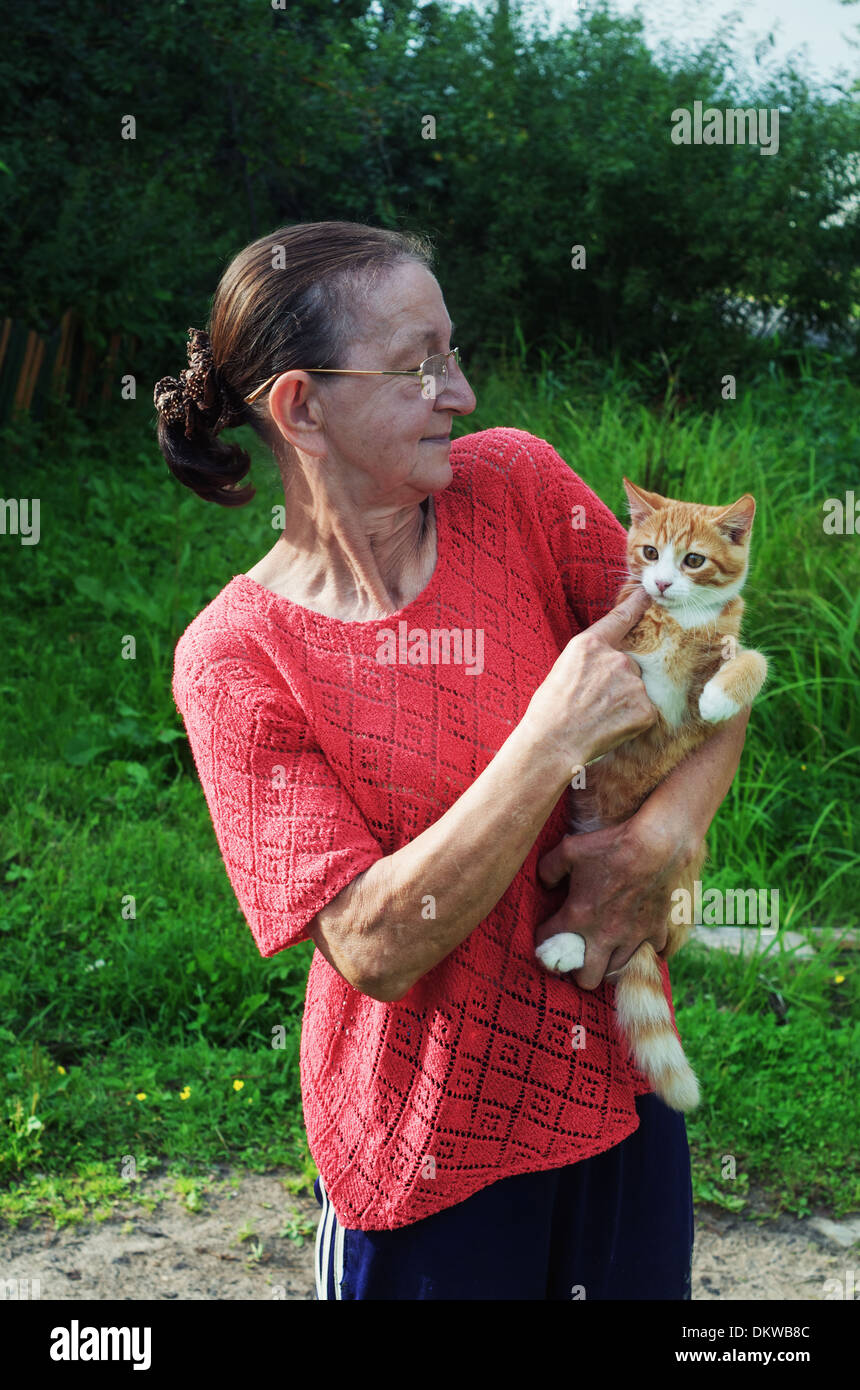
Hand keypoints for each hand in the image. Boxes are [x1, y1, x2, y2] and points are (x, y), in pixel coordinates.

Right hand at [521, 586, 657, 772]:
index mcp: (590, 644)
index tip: (649, 594)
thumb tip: (604, 665)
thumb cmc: (548, 710)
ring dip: (624, 701)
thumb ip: (590, 659)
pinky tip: (611, 728)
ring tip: (599, 718)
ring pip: (636, 689)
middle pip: (628, 664)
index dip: (636, 604)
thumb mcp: (562, 669)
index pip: (620, 618)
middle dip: (617, 681)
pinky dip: (632, 721)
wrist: (553, 742)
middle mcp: (616, 658)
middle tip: (594, 704)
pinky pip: (644, 711)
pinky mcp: (645, 708)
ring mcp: (633, 683)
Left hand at [534, 819, 691, 989]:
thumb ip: (548, 869)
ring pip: (616, 972)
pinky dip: (642, 951)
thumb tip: (544, 883)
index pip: (549, 944)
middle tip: (578, 955)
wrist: (657, 845)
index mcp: (578, 916)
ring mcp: (632, 937)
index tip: (547, 934)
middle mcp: (604, 935)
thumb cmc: (611, 845)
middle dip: (579, 972)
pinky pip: (649, 955)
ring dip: (608, 963)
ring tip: (604, 950)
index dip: (543, 940)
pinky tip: (636, 939)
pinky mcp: (656, 932)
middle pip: (587, 980)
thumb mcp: (569, 849)